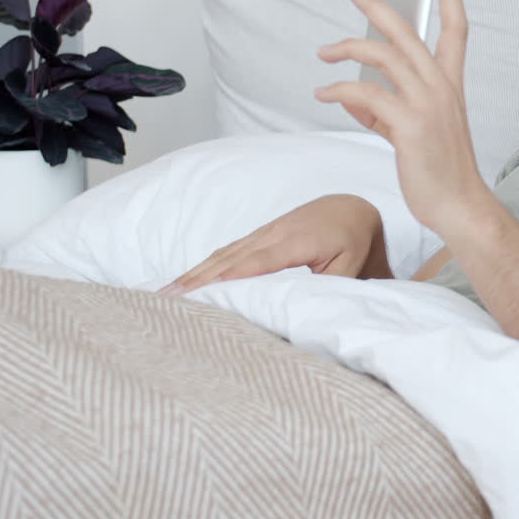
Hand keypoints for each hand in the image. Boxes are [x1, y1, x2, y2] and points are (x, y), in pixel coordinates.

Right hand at [159, 194, 387, 294]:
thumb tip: (309, 310)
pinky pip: (226, 253)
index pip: (260, 262)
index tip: (206, 292)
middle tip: (167, 301)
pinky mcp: (257, 237)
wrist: (351, 208)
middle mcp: (273, 234)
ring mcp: (262, 234)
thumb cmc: (354, 240)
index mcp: (297, 241)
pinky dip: (204, 267)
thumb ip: (331, 286)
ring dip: (193, 274)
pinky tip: (185, 282)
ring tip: (164, 295)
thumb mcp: (352, 265)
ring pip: (222, 256)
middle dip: (198, 280)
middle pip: (229, 259)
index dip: (232, 276)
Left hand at [315, 0, 494, 236]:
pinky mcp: (410, 125)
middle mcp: (441, 87)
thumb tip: (355, 99)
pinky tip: (324, 95)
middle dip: (376, 1)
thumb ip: (386, 111)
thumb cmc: (440, 171)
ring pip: (382, 55)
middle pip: (407, 29)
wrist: (458, 206)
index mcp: (449, 84)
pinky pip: (365, 94)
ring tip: (324, 53)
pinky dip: (339, 91)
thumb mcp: (412, 133)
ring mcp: (427, 104)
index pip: (456, 28)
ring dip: (346, 48)